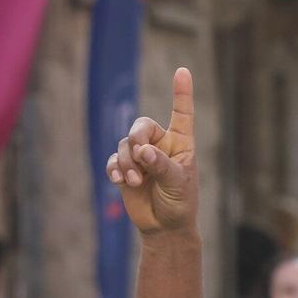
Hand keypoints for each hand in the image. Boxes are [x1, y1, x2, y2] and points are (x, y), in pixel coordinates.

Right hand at [106, 68, 197, 235]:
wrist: (164, 227)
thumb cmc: (180, 203)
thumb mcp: (177, 183)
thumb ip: (161, 165)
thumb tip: (143, 151)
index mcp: (181, 143)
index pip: (182, 113)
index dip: (181, 93)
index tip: (182, 71)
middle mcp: (160, 145)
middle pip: (141, 126)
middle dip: (136, 139)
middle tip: (141, 157)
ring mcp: (141, 156)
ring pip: (125, 145)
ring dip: (127, 162)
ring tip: (134, 181)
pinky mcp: (126, 169)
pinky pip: (114, 159)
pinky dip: (115, 168)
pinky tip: (119, 180)